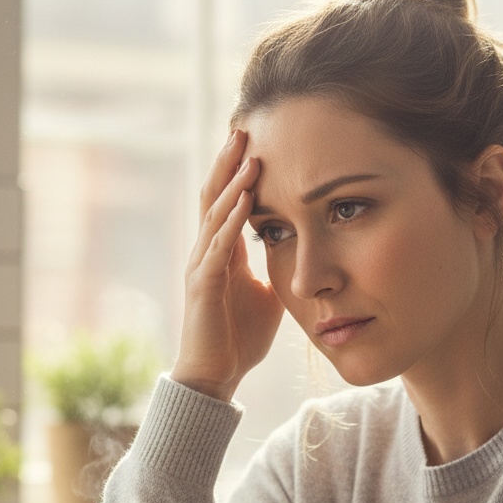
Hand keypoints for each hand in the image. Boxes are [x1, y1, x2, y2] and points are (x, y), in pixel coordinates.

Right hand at [172, 129, 283, 401]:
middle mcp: (207, 252)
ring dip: (232, 184)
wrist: (217, 374)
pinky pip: (217, 247)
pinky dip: (231, 222)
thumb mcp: (268, 293)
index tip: (254, 140)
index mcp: (222, 251)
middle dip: (228, 162)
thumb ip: (276, 268)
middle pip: (214, 195)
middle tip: (244, 128)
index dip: (236, 170)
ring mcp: (202, 267)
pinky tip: (244, 201)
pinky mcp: (203, 286)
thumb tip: (301, 251)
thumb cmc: (240, 336)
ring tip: (250, 156)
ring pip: (214, 215)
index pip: (227, 200)